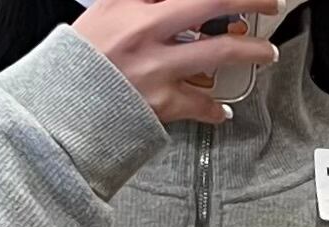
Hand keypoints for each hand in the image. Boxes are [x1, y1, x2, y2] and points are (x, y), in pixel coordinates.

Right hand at [75, 0, 280, 124]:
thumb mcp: (101, 16)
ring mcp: (157, 68)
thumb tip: (161, 5)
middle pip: (211, 1)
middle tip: (269, 0)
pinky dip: (214, 110)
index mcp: (130, 5)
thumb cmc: (76, 67)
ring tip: (266, 53)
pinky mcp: (161, 104)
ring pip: (218, 52)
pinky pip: (200, 106)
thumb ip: (134, 4)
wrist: (59, 113)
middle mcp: (147, 31)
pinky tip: (223, 110)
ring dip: (250, 51)